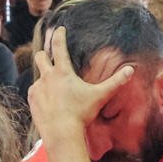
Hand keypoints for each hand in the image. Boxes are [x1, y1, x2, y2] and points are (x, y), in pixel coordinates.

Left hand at [28, 27, 133, 144]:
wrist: (61, 132)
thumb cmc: (81, 113)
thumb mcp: (100, 96)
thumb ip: (115, 82)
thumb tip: (130, 70)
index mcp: (63, 72)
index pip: (59, 46)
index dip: (59, 35)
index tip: (59, 29)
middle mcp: (47, 76)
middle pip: (40, 56)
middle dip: (44, 54)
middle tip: (49, 57)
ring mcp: (37, 88)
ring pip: (38, 77)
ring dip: (44, 79)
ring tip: (53, 89)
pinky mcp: (32, 100)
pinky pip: (34, 92)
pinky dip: (40, 93)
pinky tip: (48, 101)